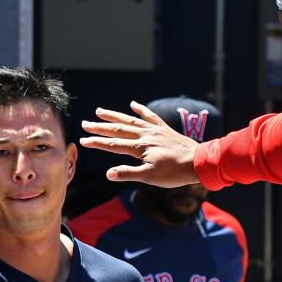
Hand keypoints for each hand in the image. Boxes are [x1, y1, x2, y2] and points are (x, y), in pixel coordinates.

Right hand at [79, 102, 201, 186]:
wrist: (198, 162)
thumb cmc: (174, 173)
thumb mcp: (149, 177)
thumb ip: (128, 173)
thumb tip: (108, 174)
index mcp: (140, 148)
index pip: (113, 145)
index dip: (97, 143)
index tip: (83, 141)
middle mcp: (145, 135)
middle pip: (118, 130)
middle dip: (100, 128)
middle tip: (84, 124)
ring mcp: (155, 130)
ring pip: (130, 120)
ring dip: (114, 116)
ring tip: (100, 111)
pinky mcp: (164, 129)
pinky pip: (150, 116)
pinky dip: (141, 110)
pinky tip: (133, 104)